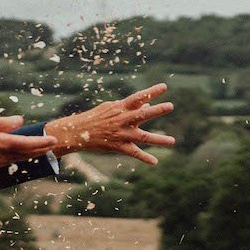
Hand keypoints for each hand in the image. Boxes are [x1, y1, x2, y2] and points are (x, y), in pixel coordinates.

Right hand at [0, 115, 60, 177]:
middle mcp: (0, 156)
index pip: (27, 143)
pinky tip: (20, 154)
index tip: (54, 140)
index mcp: (0, 144)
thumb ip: (1, 123)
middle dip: (41, 149)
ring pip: (18, 159)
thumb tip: (20, 121)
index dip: (42, 142)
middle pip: (26, 153)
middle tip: (53, 145)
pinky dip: (19, 157)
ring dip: (31, 154)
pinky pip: (9, 162)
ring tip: (41, 149)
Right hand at [42, 84, 176, 164]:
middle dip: (156, 110)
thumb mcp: (111, 108)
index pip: (138, 97)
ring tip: (173, 141)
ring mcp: (121, 134)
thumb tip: (147, 103)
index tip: (164, 87)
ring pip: (143, 137)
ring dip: (158, 139)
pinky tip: (154, 162)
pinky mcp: (118, 146)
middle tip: (170, 106)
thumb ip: (130, 107)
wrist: (77, 132)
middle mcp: (123, 120)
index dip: (151, 92)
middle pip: (142, 114)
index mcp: (120, 108)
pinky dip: (144, 158)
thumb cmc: (96, 118)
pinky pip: (133, 153)